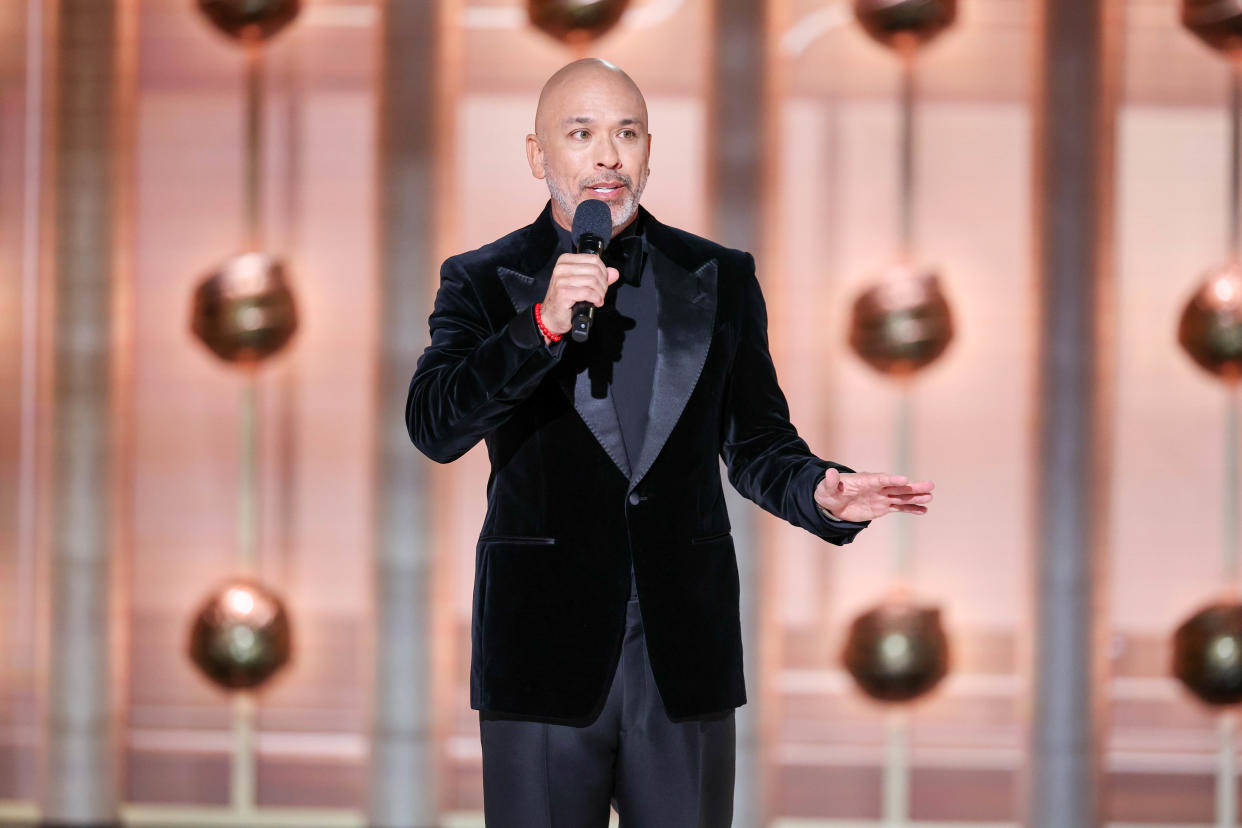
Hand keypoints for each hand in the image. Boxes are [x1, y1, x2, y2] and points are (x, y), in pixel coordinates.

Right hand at [540, 253, 619, 335]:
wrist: (551, 316)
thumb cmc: (564, 300)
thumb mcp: (582, 284)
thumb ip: (599, 276)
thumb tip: (614, 272)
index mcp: (566, 261)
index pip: (594, 259)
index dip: (604, 272)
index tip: (603, 282)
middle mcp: (562, 268)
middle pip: (595, 270)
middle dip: (603, 284)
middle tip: (601, 293)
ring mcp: (561, 280)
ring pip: (592, 281)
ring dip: (600, 293)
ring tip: (598, 299)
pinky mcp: (563, 292)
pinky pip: (587, 292)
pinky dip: (596, 299)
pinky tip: (595, 303)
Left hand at [814, 468, 933, 522]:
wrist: (831, 503)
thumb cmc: (827, 492)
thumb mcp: (826, 488)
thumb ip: (830, 481)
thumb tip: (829, 472)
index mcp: (864, 480)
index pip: (880, 479)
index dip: (892, 479)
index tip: (905, 480)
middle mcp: (876, 487)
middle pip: (897, 486)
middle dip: (912, 486)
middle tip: (929, 485)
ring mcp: (881, 497)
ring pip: (901, 496)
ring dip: (915, 497)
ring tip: (930, 497)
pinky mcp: (882, 507)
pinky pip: (899, 507)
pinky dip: (910, 509)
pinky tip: (923, 510)